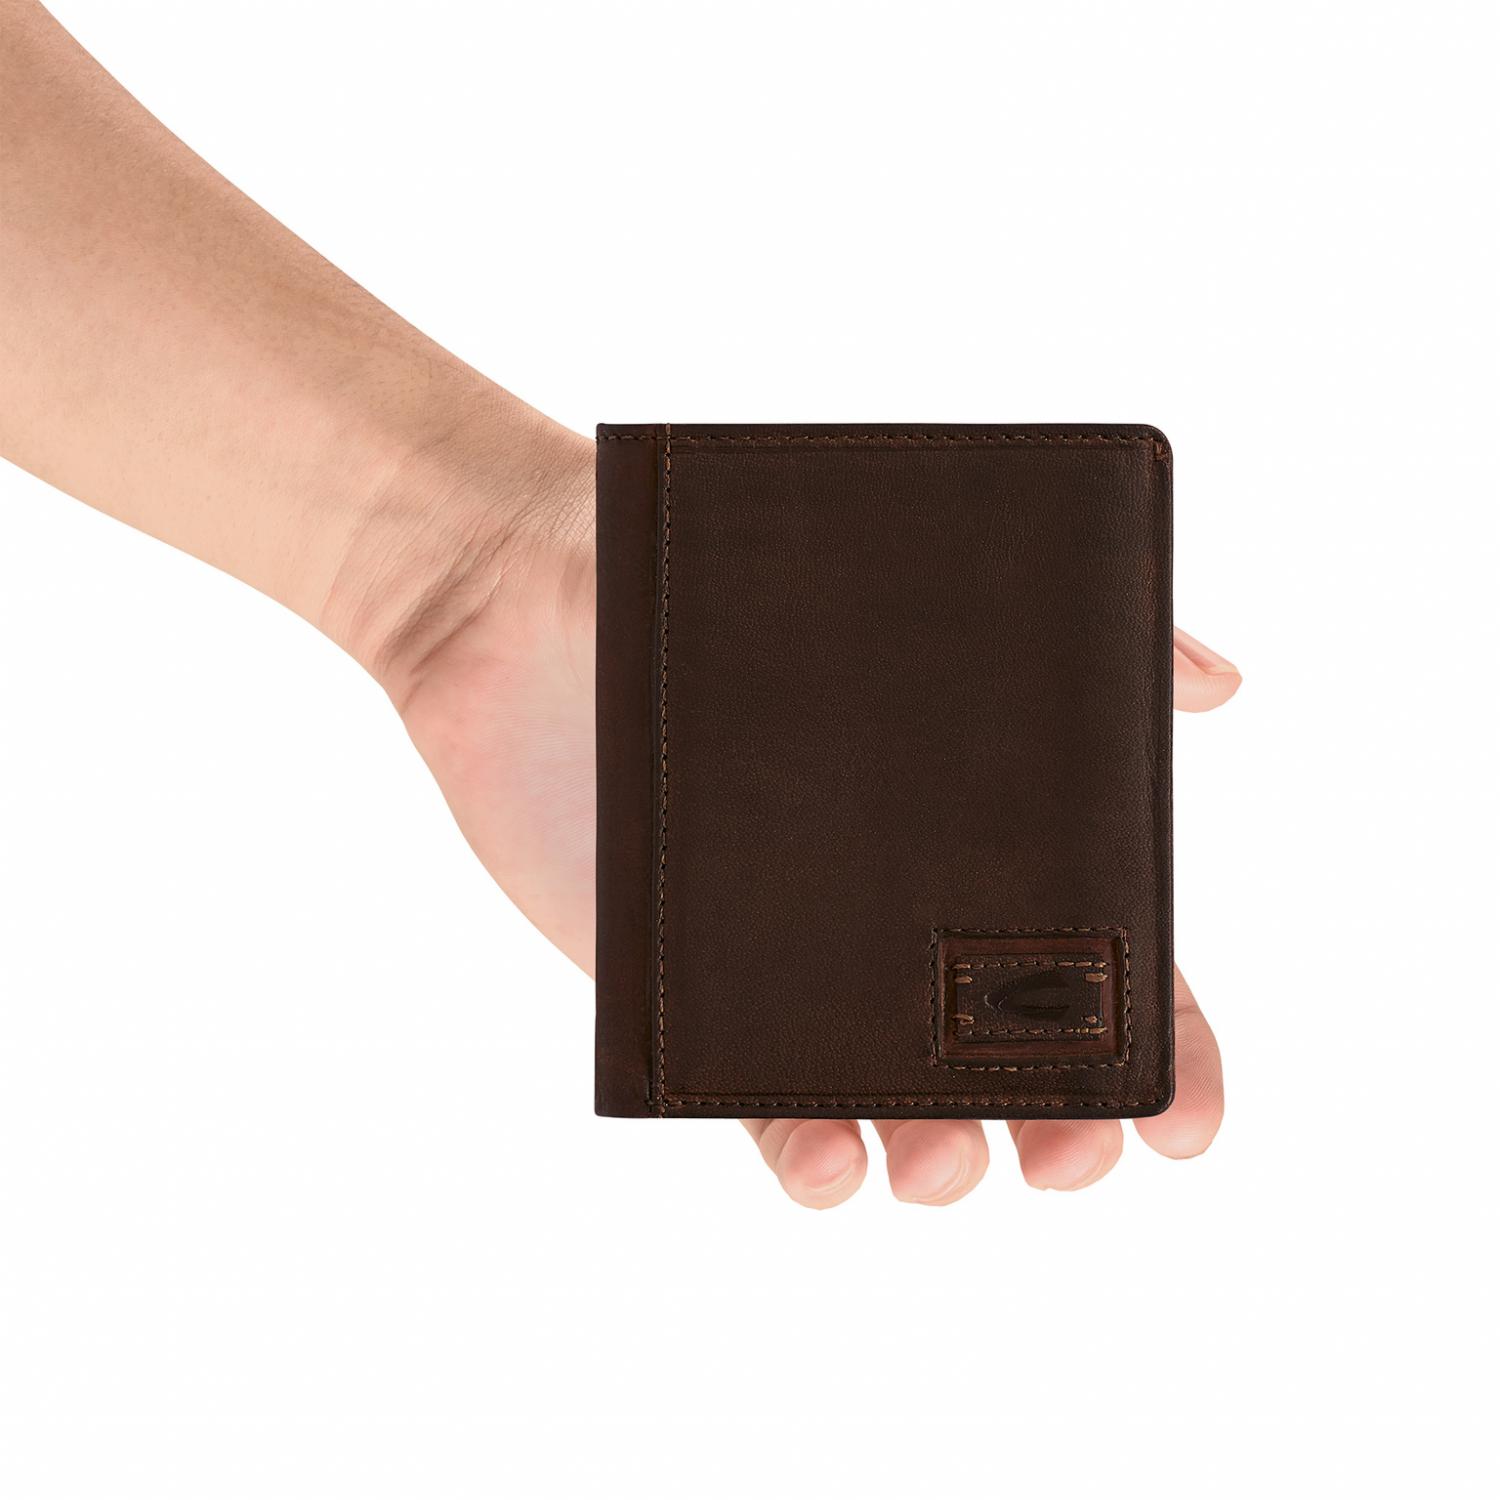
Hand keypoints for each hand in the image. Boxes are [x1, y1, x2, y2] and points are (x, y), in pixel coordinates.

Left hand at [377, 435, 1240, 1207]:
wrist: (517, 590)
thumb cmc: (722, 576)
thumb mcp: (911, 585)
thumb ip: (1074, 636)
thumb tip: (1225, 684)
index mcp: (970, 839)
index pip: (1101, 965)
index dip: (1166, 1051)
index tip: (1189, 1121)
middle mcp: (898, 920)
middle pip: (1017, 1063)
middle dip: (1066, 1127)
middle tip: (1075, 1157)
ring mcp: (799, 968)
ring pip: (900, 1108)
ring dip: (945, 1160)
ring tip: (946, 1163)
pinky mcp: (691, 1001)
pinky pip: (758, 1110)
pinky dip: (807, 1155)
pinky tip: (829, 1166)